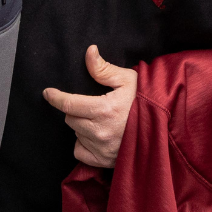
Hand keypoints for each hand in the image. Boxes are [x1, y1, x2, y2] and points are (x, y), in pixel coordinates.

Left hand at [44, 45, 137, 166]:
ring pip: (75, 134)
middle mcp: (99, 131)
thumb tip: (89, 52)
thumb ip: (103, 68)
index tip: (48, 93)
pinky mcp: (103, 160)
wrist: (164, 127)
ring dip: (81, 125)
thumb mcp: (128, 79)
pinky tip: (96, 136)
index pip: (68, 103)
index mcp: (103, 109)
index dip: (55, 97)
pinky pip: (80, 151)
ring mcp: (101, 148)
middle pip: (70, 119)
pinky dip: (83, 143)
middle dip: (75, 110)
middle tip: (90, 105)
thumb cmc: (145, 101)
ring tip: (99, 120)